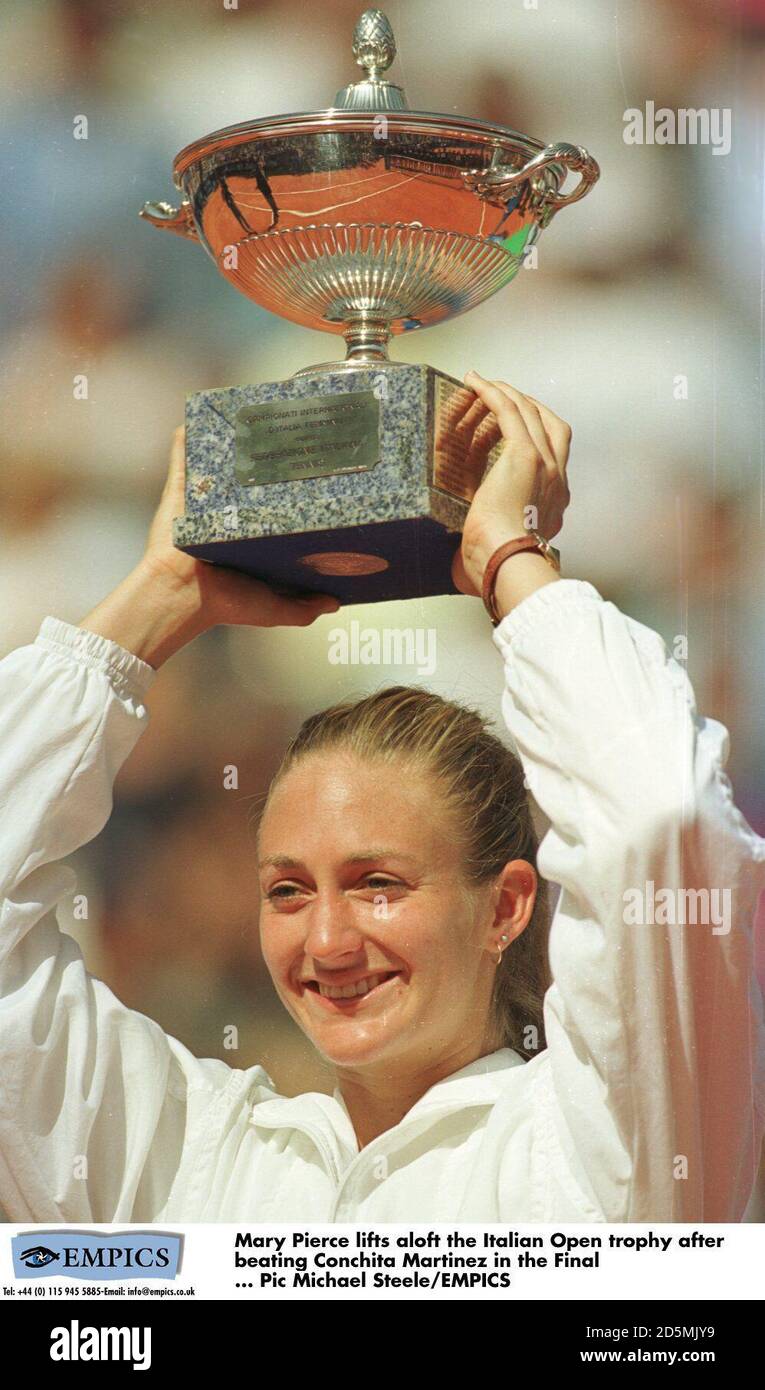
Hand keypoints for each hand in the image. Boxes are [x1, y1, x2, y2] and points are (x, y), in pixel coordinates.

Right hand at [79, 428, 340, 667]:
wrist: (183, 596)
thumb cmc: (227, 604)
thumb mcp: (275, 609)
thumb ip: (305, 607)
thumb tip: (337, 602)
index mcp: (251, 536)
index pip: (277, 506)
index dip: (295, 489)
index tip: (320, 471)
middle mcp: (228, 514)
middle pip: (253, 478)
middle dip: (271, 456)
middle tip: (296, 435)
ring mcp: (204, 500)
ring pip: (221, 461)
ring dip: (233, 439)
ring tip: (255, 414)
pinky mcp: (182, 490)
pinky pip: (183, 455)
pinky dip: (187, 434)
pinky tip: (200, 414)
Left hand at [451, 373, 571, 595]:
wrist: (507, 563)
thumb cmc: (500, 565)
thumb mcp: (504, 548)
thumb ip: (498, 541)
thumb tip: (473, 553)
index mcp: (554, 504)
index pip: (554, 457)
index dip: (536, 435)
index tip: (515, 427)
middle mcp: (557, 480)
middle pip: (550, 426)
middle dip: (526, 407)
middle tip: (503, 397)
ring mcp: (546, 464)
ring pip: (530, 413)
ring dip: (506, 394)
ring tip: (484, 383)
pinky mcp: (525, 454)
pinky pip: (509, 411)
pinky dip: (492, 392)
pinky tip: (475, 382)